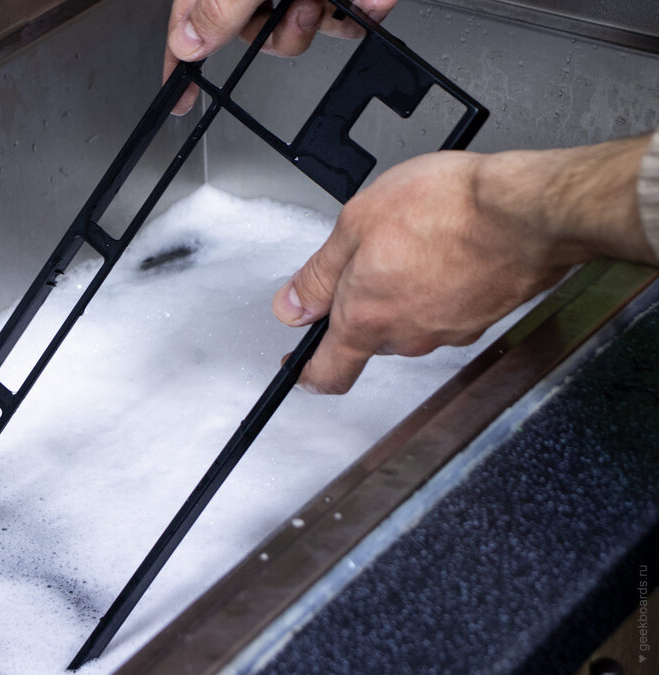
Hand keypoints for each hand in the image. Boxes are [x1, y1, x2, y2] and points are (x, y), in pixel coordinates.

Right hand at [165, 0, 398, 114]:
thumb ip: (218, 6)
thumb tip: (187, 44)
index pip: (191, 26)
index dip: (181, 65)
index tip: (179, 100)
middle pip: (255, 33)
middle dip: (285, 35)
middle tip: (303, 12)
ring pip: (304, 27)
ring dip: (324, 23)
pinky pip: (348, 11)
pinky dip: (363, 8)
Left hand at [271, 137, 655, 393]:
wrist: (529, 211)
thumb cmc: (449, 209)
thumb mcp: (357, 223)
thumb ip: (319, 274)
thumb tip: (291, 306)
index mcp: (366, 319)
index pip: (327, 374)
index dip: (305, 371)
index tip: (296, 361)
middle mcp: (408, 336)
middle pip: (370, 337)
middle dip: (363, 304)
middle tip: (369, 255)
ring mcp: (449, 332)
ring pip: (410, 322)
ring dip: (404, 291)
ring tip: (415, 240)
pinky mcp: (483, 320)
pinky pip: (446, 310)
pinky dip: (441, 286)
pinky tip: (448, 247)